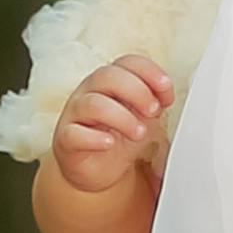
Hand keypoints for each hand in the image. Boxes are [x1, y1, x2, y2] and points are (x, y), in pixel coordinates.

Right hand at [53, 59, 177, 194]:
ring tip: (139, 133)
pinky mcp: (66, 138)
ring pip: (94, 103)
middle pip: (108, 76)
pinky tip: (109, 143)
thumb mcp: (143, 117)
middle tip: (153, 111)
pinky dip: (94, 138)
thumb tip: (165, 92)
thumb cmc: (118, 136)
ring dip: (122, 117)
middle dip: (137, 91)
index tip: (166, 88)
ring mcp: (75, 113)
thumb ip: (154, 101)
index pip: (127, 62)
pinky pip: (74, 133)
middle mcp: (90, 91)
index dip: (148, 71)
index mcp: (110, 80)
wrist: (97, 170)